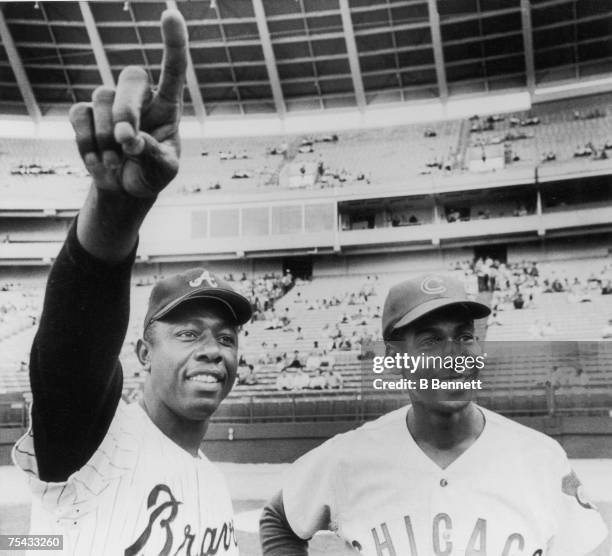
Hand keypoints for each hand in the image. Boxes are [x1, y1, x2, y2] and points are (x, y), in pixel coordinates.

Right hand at [69, 9, 186, 198]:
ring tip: (117, 164)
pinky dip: (87, 143)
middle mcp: (139, 98)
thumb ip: (153, 154)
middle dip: (127, 110)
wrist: (125, 189)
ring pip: (102, 99)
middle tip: (127, 141)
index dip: (173, 43)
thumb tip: (130, 140)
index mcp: (167, 107)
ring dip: (107, 138)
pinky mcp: (86, 113)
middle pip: (131, 78)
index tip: (171, 14)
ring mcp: (110, 103)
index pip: (173, 70)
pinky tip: (99, 163)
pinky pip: (80, 115)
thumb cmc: (152, 175)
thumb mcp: (164, 170)